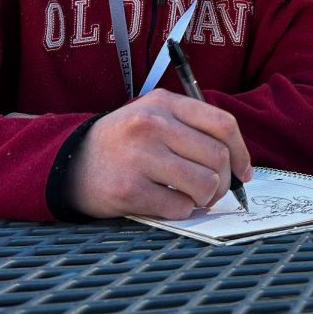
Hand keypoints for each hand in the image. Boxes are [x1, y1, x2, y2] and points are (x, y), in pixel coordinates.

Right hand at [66, 88, 252, 219]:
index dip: (242, 153)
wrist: (69, 163)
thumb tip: (237, 164)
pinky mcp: (129, 189)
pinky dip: (181, 210)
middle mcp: (152, 125)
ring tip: (190, 197)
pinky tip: (165, 202)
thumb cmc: (122, 144)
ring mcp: (140, 156)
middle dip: (223, 182)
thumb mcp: (153, 116)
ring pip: (204, 184)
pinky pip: (179, 207)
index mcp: (164, 103)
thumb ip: (191, 129)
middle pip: (217, 157)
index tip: (243, 172)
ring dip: (204, 198)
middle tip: (212, 191)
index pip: (223, 124)